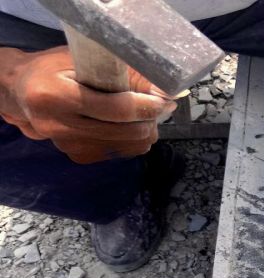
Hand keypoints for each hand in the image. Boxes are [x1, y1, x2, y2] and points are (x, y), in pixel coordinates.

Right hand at [0, 46, 175, 163]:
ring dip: (145, 130)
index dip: (147, 106)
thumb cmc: (54, 69)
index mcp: (56, 96)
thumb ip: (122, 74)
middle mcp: (60, 126)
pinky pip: (122, 151)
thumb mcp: (82, 61)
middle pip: (126, 132)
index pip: (116, 109)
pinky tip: (127, 123)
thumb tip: (163, 89)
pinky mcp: (79, 157)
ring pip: (129, 145)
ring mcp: (69, 146)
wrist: (23, 93)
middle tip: (160, 105)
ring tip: (143, 112)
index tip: (167, 99)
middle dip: (151, 119)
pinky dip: (133, 138)